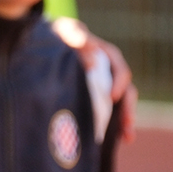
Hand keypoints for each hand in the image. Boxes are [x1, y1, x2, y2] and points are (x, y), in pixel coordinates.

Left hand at [52, 17, 137, 141]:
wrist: (44, 43)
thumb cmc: (57, 34)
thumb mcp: (65, 31)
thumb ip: (76, 36)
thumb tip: (92, 54)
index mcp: (107, 55)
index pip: (120, 70)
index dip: (118, 84)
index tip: (112, 97)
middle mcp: (110, 72)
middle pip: (126, 91)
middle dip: (127, 108)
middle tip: (126, 124)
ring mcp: (104, 86)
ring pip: (120, 105)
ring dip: (125, 121)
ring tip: (126, 138)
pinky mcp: (96, 98)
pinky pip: (108, 112)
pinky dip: (113, 126)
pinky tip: (115, 140)